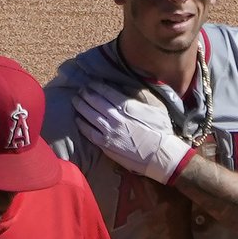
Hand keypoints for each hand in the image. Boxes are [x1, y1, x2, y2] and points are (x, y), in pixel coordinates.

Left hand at [73, 86, 192, 184]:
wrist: (160, 155)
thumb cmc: (161, 131)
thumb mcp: (156, 107)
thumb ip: (141, 96)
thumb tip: (128, 87)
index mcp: (126, 106)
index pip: (106, 91)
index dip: (96, 86)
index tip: (91, 83)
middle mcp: (114, 117)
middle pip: (94, 101)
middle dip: (86, 94)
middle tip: (81, 90)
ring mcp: (108, 131)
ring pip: (88, 115)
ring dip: (80, 106)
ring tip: (76, 101)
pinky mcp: (106, 145)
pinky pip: (89, 132)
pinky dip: (82, 125)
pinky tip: (78, 120)